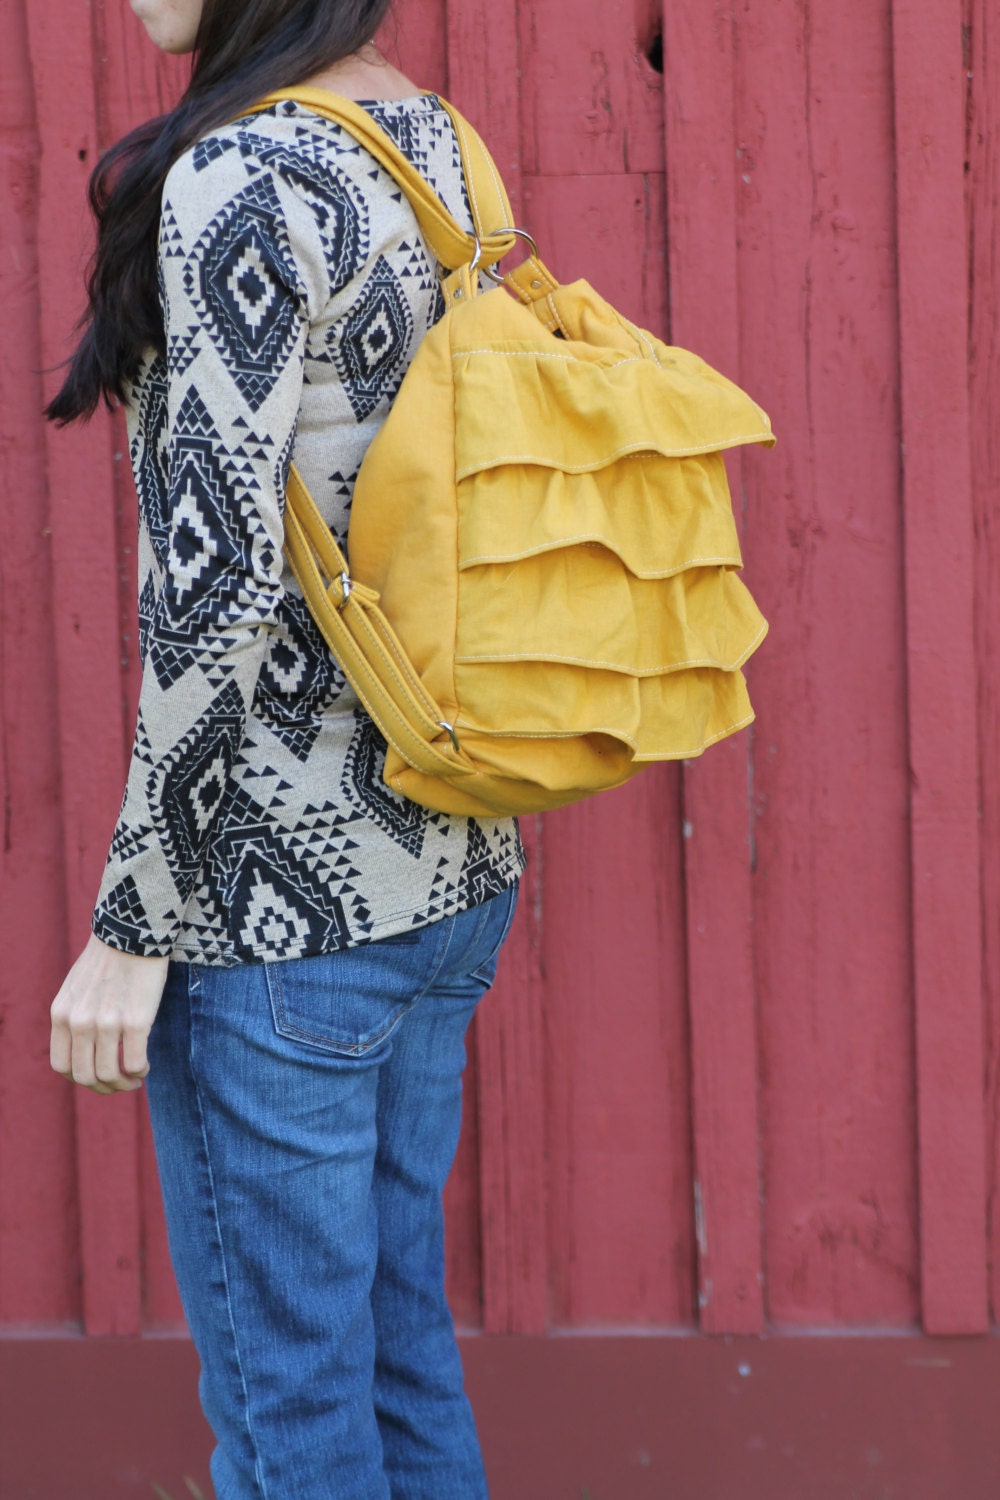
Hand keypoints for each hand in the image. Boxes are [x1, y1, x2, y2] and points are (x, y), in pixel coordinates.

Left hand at [50, 933, 168, 1094]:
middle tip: (121, 1084)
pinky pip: (134, 1063)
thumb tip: (85, 1048)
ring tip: (136, 1077)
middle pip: (86, 1076)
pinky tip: (146, 1064)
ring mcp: (107, 1023)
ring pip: (110, 1075)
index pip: (62, 1066)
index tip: (98, 1076)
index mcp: (62, 1014)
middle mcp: (80, 1022)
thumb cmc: (109, 959)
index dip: (81, 1078)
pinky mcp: (136, 1021)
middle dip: (105, 1087)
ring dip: (124, 1084)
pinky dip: (140, 1070)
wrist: (133, 933)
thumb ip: (74, 1017)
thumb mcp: (76, 988)